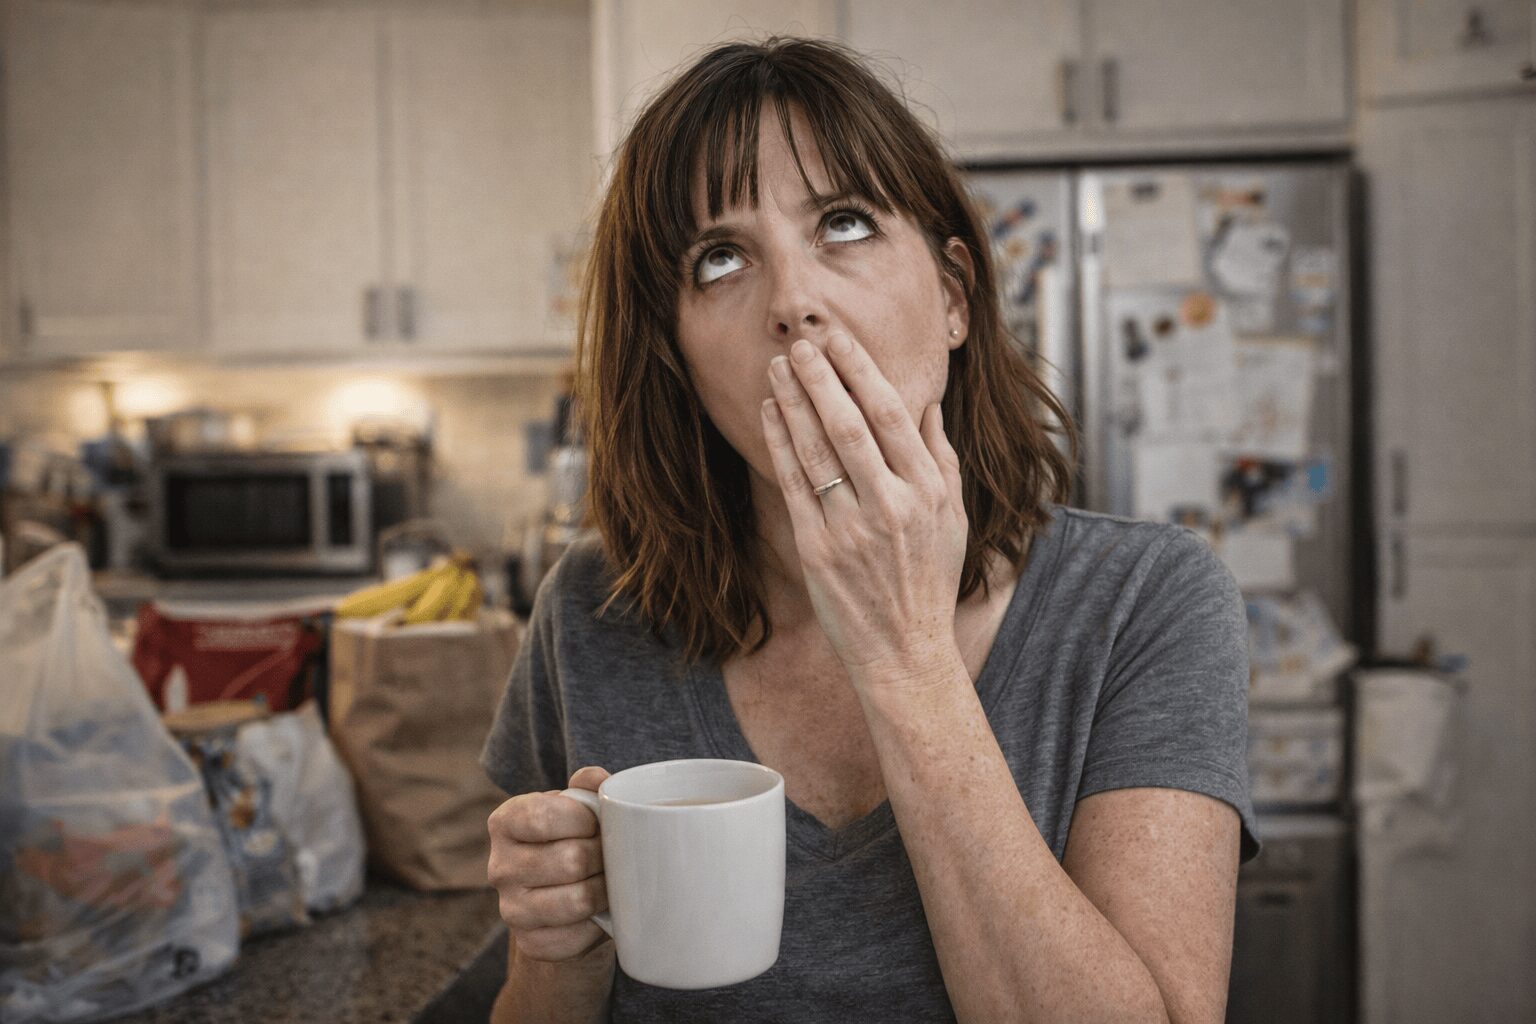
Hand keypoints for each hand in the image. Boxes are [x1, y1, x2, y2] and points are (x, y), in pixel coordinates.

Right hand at [487, 766, 611, 962]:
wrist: (562, 894)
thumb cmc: (573, 838)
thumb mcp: (577, 805)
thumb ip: (588, 785)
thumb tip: (598, 780)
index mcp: (504, 822)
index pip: (543, 817)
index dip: (584, 820)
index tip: (597, 823)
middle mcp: (499, 867)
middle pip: (571, 861)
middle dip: (604, 856)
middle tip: (612, 855)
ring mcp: (511, 910)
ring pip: (578, 900)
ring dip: (605, 890)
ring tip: (609, 880)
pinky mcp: (531, 943)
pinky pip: (579, 936)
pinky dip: (598, 924)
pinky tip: (598, 911)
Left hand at [761, 331, 966, 680]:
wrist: (905, 650)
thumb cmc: (930, 578)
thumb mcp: (953, 515)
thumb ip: (941, 455)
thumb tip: (927, 399)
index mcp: (928, 490)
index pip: (890, 413)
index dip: (860, 371)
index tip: (839, 340)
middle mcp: (891, 505)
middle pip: (848, 424)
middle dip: (820, 377)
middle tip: (800, 342)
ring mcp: (851, 528)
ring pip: (816, 450)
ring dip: (793, 402)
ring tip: (778, 368)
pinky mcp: (818, 550)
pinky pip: (794, 484)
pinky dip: (779, 443)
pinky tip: (770, 413)